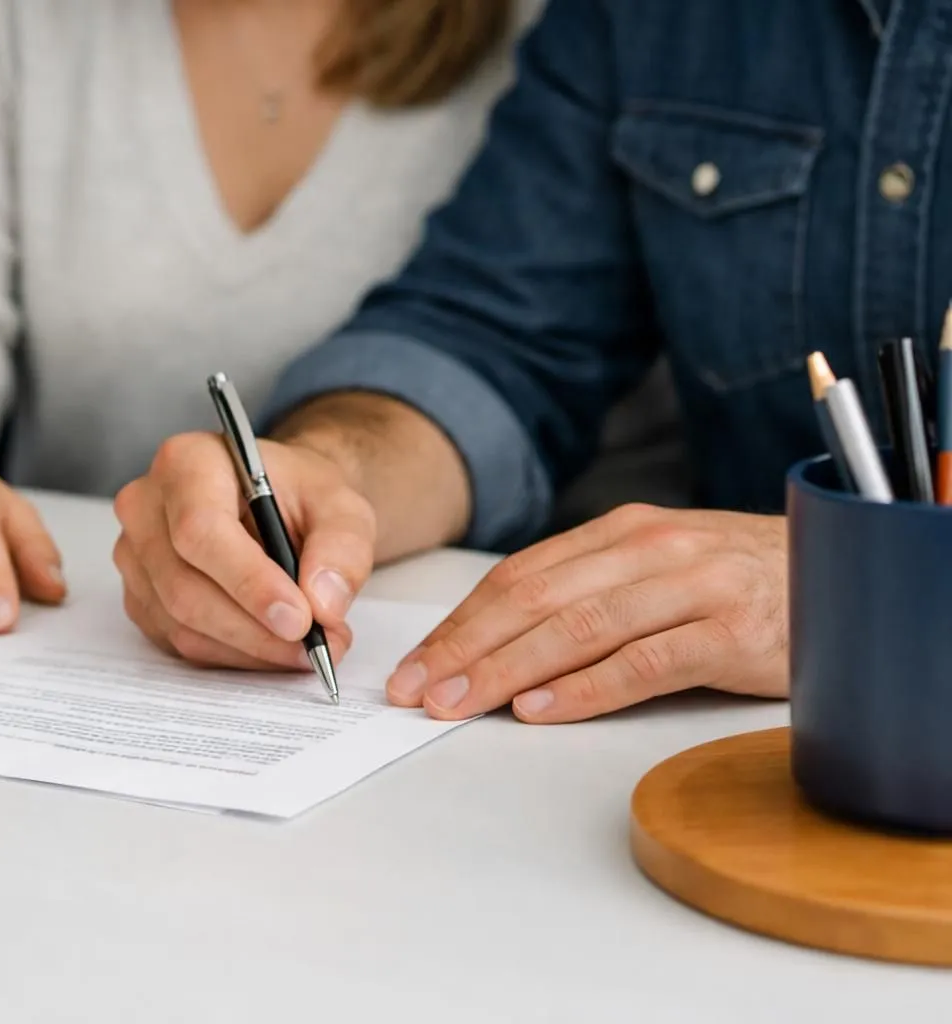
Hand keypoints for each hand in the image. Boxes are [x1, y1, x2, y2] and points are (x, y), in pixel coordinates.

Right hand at [112, 431, 376, 669]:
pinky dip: (231, 655)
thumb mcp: (340, 505)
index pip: (200, 530)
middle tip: (315, 647)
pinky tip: (269, 646)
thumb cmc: (298, 496)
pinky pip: (178, 641)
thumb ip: (342, 547)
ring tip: (305, 649)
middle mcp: (146, 506)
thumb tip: (323, 606)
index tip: (299, 619)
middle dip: (256, 629)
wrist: (276, 503)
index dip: (248, 582)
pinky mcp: (139, 596)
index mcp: (187, 462)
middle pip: (185, 587)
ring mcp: (135, 555)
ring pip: (181, 623)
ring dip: (249, 649)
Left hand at [386, 504, 787, 722]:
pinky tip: (539, 709)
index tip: (416, 664)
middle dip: (465, 648)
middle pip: (535, 600)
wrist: (844, 576)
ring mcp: (691, 586)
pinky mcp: (729, 631)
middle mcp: (650, 549)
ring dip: (507, 669)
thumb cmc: (736, 582)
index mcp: (621, 531)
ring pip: (578, 628)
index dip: (459, 623)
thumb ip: (586, 593)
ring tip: (458, 702)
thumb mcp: (655, 570)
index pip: (519, 577)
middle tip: (417, 688)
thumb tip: (495, 642)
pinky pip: (642, 661)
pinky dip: (584, 687)